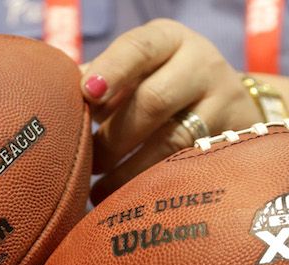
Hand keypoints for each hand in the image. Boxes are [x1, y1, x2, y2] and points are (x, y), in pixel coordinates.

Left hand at [81, 19, 261, 202]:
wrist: (233, 103)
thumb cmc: (162, 84)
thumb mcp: (139, 71)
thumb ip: (102, 80)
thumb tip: (54, 97)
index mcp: (169, 40)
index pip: (139, 49)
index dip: (111, 70)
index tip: (86, 93)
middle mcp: (201, 64)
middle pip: (154, 100)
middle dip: (113, 138)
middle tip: (88, 163)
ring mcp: (223, 103)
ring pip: (172, 141)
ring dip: (128, 171)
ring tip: (100, 191)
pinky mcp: (231, 142)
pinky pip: (188, 169)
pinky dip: (154, 186)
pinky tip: (130, 200)